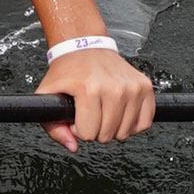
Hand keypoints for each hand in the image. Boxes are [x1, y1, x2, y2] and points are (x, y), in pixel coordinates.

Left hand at [38, 46, 156, 152]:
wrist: (86, 46)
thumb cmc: (68, 70)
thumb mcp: (48, 95)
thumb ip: (53, 127)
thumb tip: (73, 146)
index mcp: (89, 89)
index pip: (87, 134)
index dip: (78, 128)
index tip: (76, 115)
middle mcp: (114, 88)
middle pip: (107, 135)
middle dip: (95, 129)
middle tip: (90, 112)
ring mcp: (132, 87)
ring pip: (125, 132)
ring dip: (113, 127)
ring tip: (103, 111)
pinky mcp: (145, 86)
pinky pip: (144, 123)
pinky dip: (132, 124)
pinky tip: (120, 114)